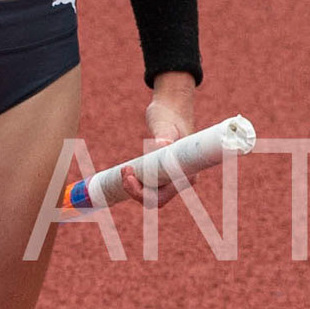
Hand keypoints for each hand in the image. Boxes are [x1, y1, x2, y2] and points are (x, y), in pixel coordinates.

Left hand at [120, 73, 197, 207]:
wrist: (172, 108)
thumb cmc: (170, 115)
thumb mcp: (165, 124)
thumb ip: (165, 134)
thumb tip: (164, 144)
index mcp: (186, 174)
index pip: (160, 198)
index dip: (140, 192)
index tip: (128, 172)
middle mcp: (181, 180)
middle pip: (153, 200)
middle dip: (134, 190)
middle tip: (124, 169)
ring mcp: (173, 178)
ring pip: (149, 194)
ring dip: (133, 185)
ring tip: (125, 167)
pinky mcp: (164, 173)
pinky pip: (148, 186)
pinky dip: (135, 181)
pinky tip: (128, 169)